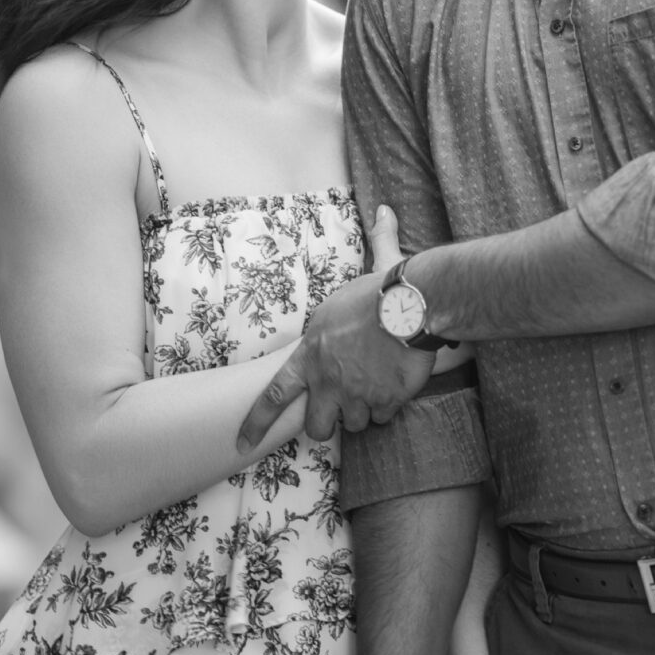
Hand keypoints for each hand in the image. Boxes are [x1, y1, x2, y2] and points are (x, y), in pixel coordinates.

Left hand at [237, 206, 431, 449]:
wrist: (413, 308)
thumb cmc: (385, 289)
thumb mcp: (368, 268)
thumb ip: (375, 243)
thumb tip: (384, 211)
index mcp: (310, 354)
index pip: (273, 395)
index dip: (255, 423)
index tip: (241, 443)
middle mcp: (327, 380)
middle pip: (315, 426)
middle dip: (325, 423)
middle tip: (339, 409)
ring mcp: (356, 395)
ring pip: (353, 425)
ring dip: (363, 413)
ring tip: (376, 386)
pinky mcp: (385, 404)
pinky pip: (383, 419)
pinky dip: (389, 409)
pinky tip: (396, 387)